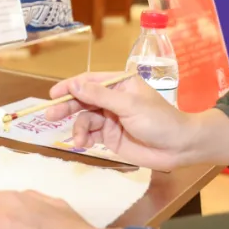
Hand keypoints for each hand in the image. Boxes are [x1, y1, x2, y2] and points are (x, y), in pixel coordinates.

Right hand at [44, 72, 197, 169]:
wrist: (179, 147)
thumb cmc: (158, 120)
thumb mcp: (129, 105)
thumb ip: (100, 96)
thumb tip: (74, 86)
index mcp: (120, 84)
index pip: (89, 81)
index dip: (70, 87)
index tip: (53, 95)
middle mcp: (113, 99)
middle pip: (83, 100)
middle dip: (67, 107)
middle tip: (50, 116)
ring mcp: (111, 118)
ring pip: (85, 119)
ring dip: (78, 128)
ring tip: (78, 140)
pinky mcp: (110, 136)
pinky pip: (91, 134)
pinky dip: (84, 139)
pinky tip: (82, 145)